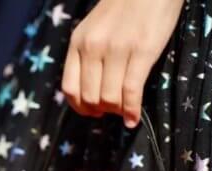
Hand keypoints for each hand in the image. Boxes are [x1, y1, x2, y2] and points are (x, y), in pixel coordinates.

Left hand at [61, 0, 183, 127]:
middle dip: (101, 111)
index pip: (69, 88)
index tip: (92, 112)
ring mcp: (116, 49)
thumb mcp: (94, 29)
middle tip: (112, 111)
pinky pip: (131, 91)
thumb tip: (89, 91)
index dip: (80, 107)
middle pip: (90, 97)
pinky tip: (133, 118)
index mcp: (78, 43)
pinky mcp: (142, 51)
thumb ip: (87, 54)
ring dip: (117, 111)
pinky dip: (132, 111)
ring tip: (125, 111)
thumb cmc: (124, 8)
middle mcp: (93, 47)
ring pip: (109, 98)